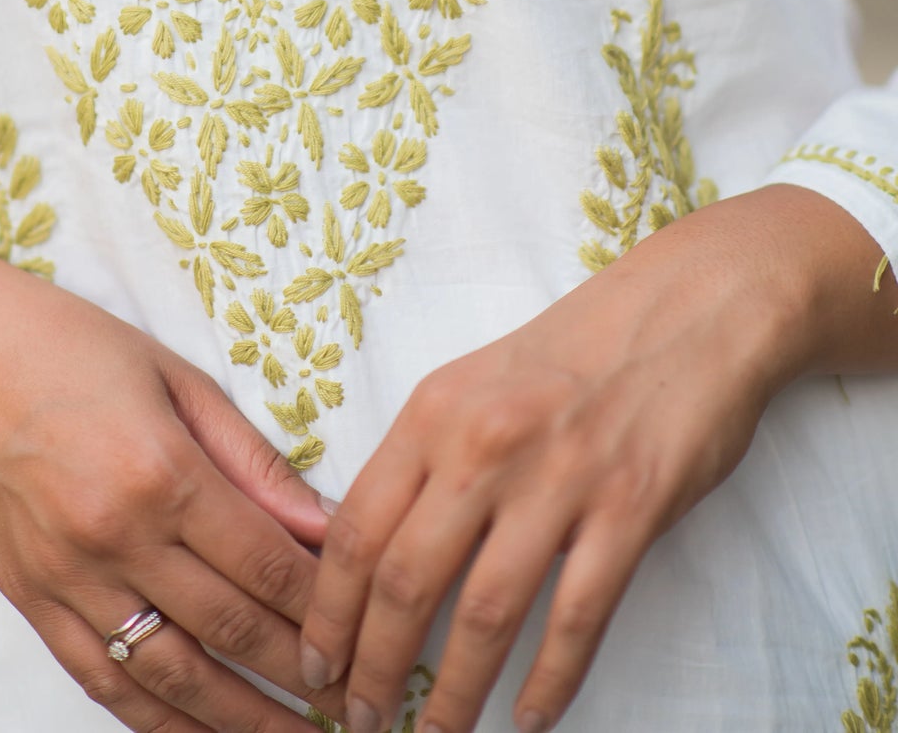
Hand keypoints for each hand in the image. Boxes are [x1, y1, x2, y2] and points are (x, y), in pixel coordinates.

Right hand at [0, 220, 347, 732]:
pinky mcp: (31, 600)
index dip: (324, 608)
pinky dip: (155, 721)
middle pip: (230, 628)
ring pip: (169, 677)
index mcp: (161, 471)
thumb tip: (322, 523)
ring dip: (238, 721)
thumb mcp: (175, 377)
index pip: (266, 564)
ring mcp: (66, 579)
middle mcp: (114, 537)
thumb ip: (251, 459)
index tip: (369, 633)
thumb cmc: (69, 344)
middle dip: (300, 675)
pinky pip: (101, 680)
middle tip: (356, 702)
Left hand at [298, 186, 860, 732]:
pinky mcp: (630, 508)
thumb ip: (425, 458)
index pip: (356, 530)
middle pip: (406, 582)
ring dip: (454, 694)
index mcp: (434, 412)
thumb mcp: (474, 381)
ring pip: (485, 613)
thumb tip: (369, 554)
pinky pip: (578, 616)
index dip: (328, 612)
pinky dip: (550, 681)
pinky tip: (529, 719)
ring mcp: (559, 478)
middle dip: (375, 667)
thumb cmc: (574, 351)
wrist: (687, 309)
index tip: (315, 666)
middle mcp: (484, 444)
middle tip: (360, 721)